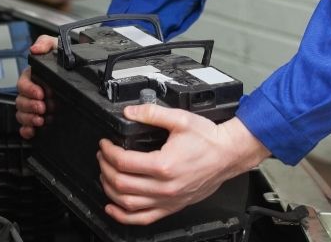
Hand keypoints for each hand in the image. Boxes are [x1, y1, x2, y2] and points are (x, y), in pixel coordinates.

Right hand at [15, 34, 56, 139]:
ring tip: (41, 120)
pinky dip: (26, 130)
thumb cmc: (63, 59)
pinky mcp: (38, 118)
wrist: (78, 71)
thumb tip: (34, 49)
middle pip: (21, 101)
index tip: (40, 93)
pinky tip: (33, 131)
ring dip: (29, 118)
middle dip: (30, 106)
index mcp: (32, 76)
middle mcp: (31, 92)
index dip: (29, 90)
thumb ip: (45, 43)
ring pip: (22, 114)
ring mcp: (34, 106)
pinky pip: (26, 127)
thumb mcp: (55, 46)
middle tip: (43, 107)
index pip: (23, 84)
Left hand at [97, 106, 269, 224]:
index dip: (109, 152)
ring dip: (111, 190)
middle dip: (106, 168)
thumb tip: (130, 111)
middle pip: (122, 184)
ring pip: (129, 204)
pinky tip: (114, 208)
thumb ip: (152, 113)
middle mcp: (164, 187)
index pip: (124, 162)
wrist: (227, 154)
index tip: (105, 144)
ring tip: (105, 175)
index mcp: (164, 165)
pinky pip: (144, 219)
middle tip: (103, 156)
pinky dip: (125, 217)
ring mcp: (168, 200)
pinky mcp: (172, 207)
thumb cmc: (207, 139)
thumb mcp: (179, 119)